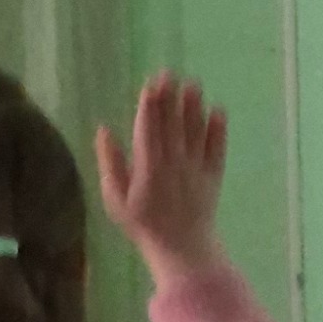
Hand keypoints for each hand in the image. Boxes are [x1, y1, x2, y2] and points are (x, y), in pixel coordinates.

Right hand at [96, 71, 228, 282]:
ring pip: (194, 132)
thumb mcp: (115, 198)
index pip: (147, 128)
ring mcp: (196, 169)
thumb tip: (104, 130)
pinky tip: (218, 111)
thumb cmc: (142, 223)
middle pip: (171, 124)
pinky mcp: (213, 176)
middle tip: (170, 73)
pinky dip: (218, 130)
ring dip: (193, 107)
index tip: (150, 84)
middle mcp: (173, 163)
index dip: (149, 105)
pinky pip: (216, 149)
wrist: (182, 248)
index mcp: (148, 167)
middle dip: (170, 98)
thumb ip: (110, 163)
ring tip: (193, 84)